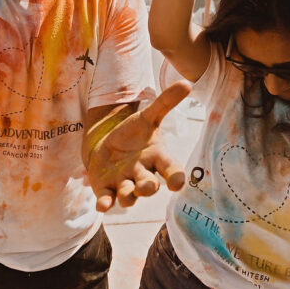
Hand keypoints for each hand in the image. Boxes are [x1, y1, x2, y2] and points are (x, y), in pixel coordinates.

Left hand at [87, 81, 191, 211]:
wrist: (108, 144)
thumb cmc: (134, 134)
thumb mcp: (148, 117)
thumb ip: (166, 103)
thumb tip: (187, 82)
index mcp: (157, 159)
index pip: (172, 171)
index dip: (175, 178)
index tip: (177, 184)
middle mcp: (143, 175)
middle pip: (149, 186)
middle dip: (148, 187)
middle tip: (147, 186)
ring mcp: (124, 184)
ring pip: (129, 196)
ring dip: (128, 195)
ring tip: (125, 193)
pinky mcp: (106, 189)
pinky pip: (107, 200)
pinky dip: (105, 203)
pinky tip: (102, 205)